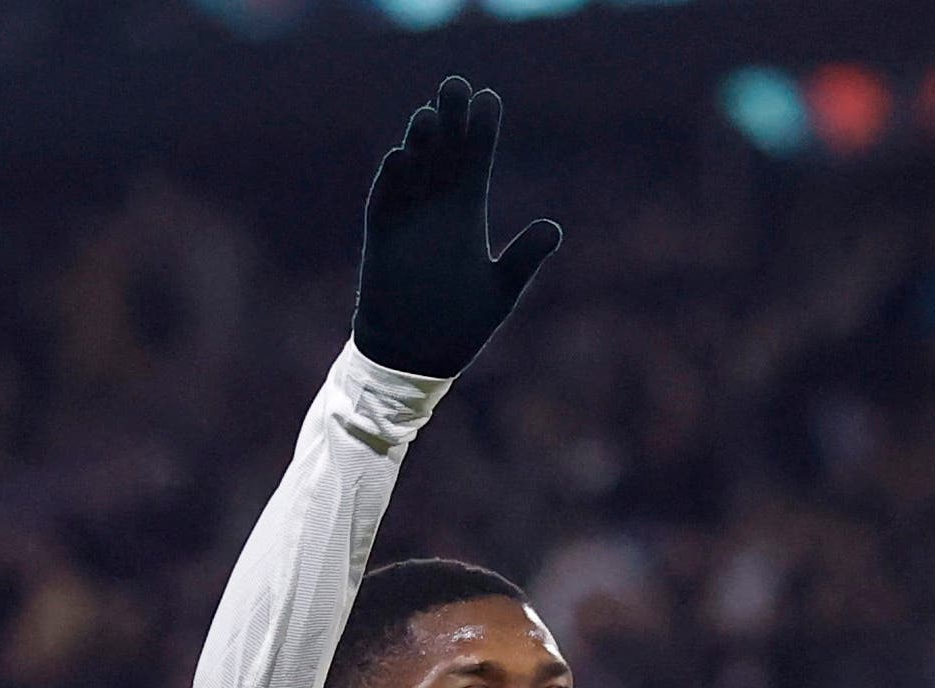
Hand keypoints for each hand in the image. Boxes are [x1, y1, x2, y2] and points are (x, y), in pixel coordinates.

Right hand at [351, 76, 562, 379]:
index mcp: (465, 213)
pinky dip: (393, 180)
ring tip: (432, 115)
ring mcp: (406, 220)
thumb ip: (525, 257)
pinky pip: (385, 201)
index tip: (490, 97)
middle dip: (450, 120)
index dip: (482, 130)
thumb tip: (554, 227)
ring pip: (413, 169)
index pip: (475, 160)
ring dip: (421, 143)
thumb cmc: (460, 324)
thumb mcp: (501, 289)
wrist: (417, 356)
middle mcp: (435, 208)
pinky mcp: (381, 237)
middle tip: (457, 85)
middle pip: (443, 153)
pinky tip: (403, 156)